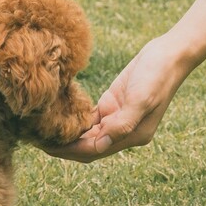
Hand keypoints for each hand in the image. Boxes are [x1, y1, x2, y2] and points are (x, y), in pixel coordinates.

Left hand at [40, 34, 191, 162]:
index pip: (94, 150)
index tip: (46, 147)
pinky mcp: (113, 103)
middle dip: (63, 146)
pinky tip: (57, 116)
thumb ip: (123, 122)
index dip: (69, 151)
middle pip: (88, 146)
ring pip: (87, 134)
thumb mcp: (142, 98)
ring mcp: (118, 117)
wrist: (170, 54)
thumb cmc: (157, 75)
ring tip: (41, 130)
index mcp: (132, 136)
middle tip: (35, 140)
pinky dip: (75, 120)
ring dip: (67, 134)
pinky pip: (91, 118)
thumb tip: (99, 143)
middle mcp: (124, 131)